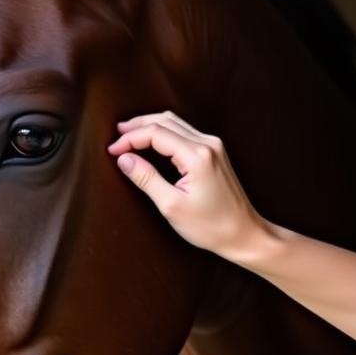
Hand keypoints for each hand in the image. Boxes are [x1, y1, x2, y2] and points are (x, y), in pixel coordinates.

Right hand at [107, 111, 271, 261]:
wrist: (243, 233)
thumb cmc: (210, 226)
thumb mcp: (171, 205)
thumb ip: (146, 178)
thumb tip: (124, 159)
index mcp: (197, 156)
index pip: (156, 133)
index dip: (130, 139)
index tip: (112, 151)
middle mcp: (208, 144)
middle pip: (165, 121)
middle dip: (138, 126)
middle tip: (116, 135)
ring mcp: (213, 146)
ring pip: (175, 123)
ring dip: (150, 126)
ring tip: (128, 134)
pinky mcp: (214, 152)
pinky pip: (184, 132)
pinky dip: (163, 132)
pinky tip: (150, 140)